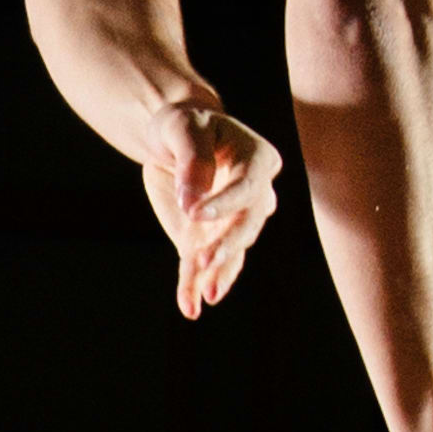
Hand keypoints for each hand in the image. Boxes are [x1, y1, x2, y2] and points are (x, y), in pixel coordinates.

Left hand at [143, 90, 281, 322]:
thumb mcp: (182, 127)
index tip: (193, 212)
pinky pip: (204, 267)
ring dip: (217, 274)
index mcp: (258, 161)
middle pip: (248, 225)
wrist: (174, 139)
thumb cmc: (184, 124)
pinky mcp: (206, 239)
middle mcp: (255, 195)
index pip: (248, 188)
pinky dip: (195, 286)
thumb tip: (193, 200)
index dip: (224, 203)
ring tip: (204, 296)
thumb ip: (191, 158)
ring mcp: (232, 221)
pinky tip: (190, 307)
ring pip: (231, 253)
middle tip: (207, 260)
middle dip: (229, 245)